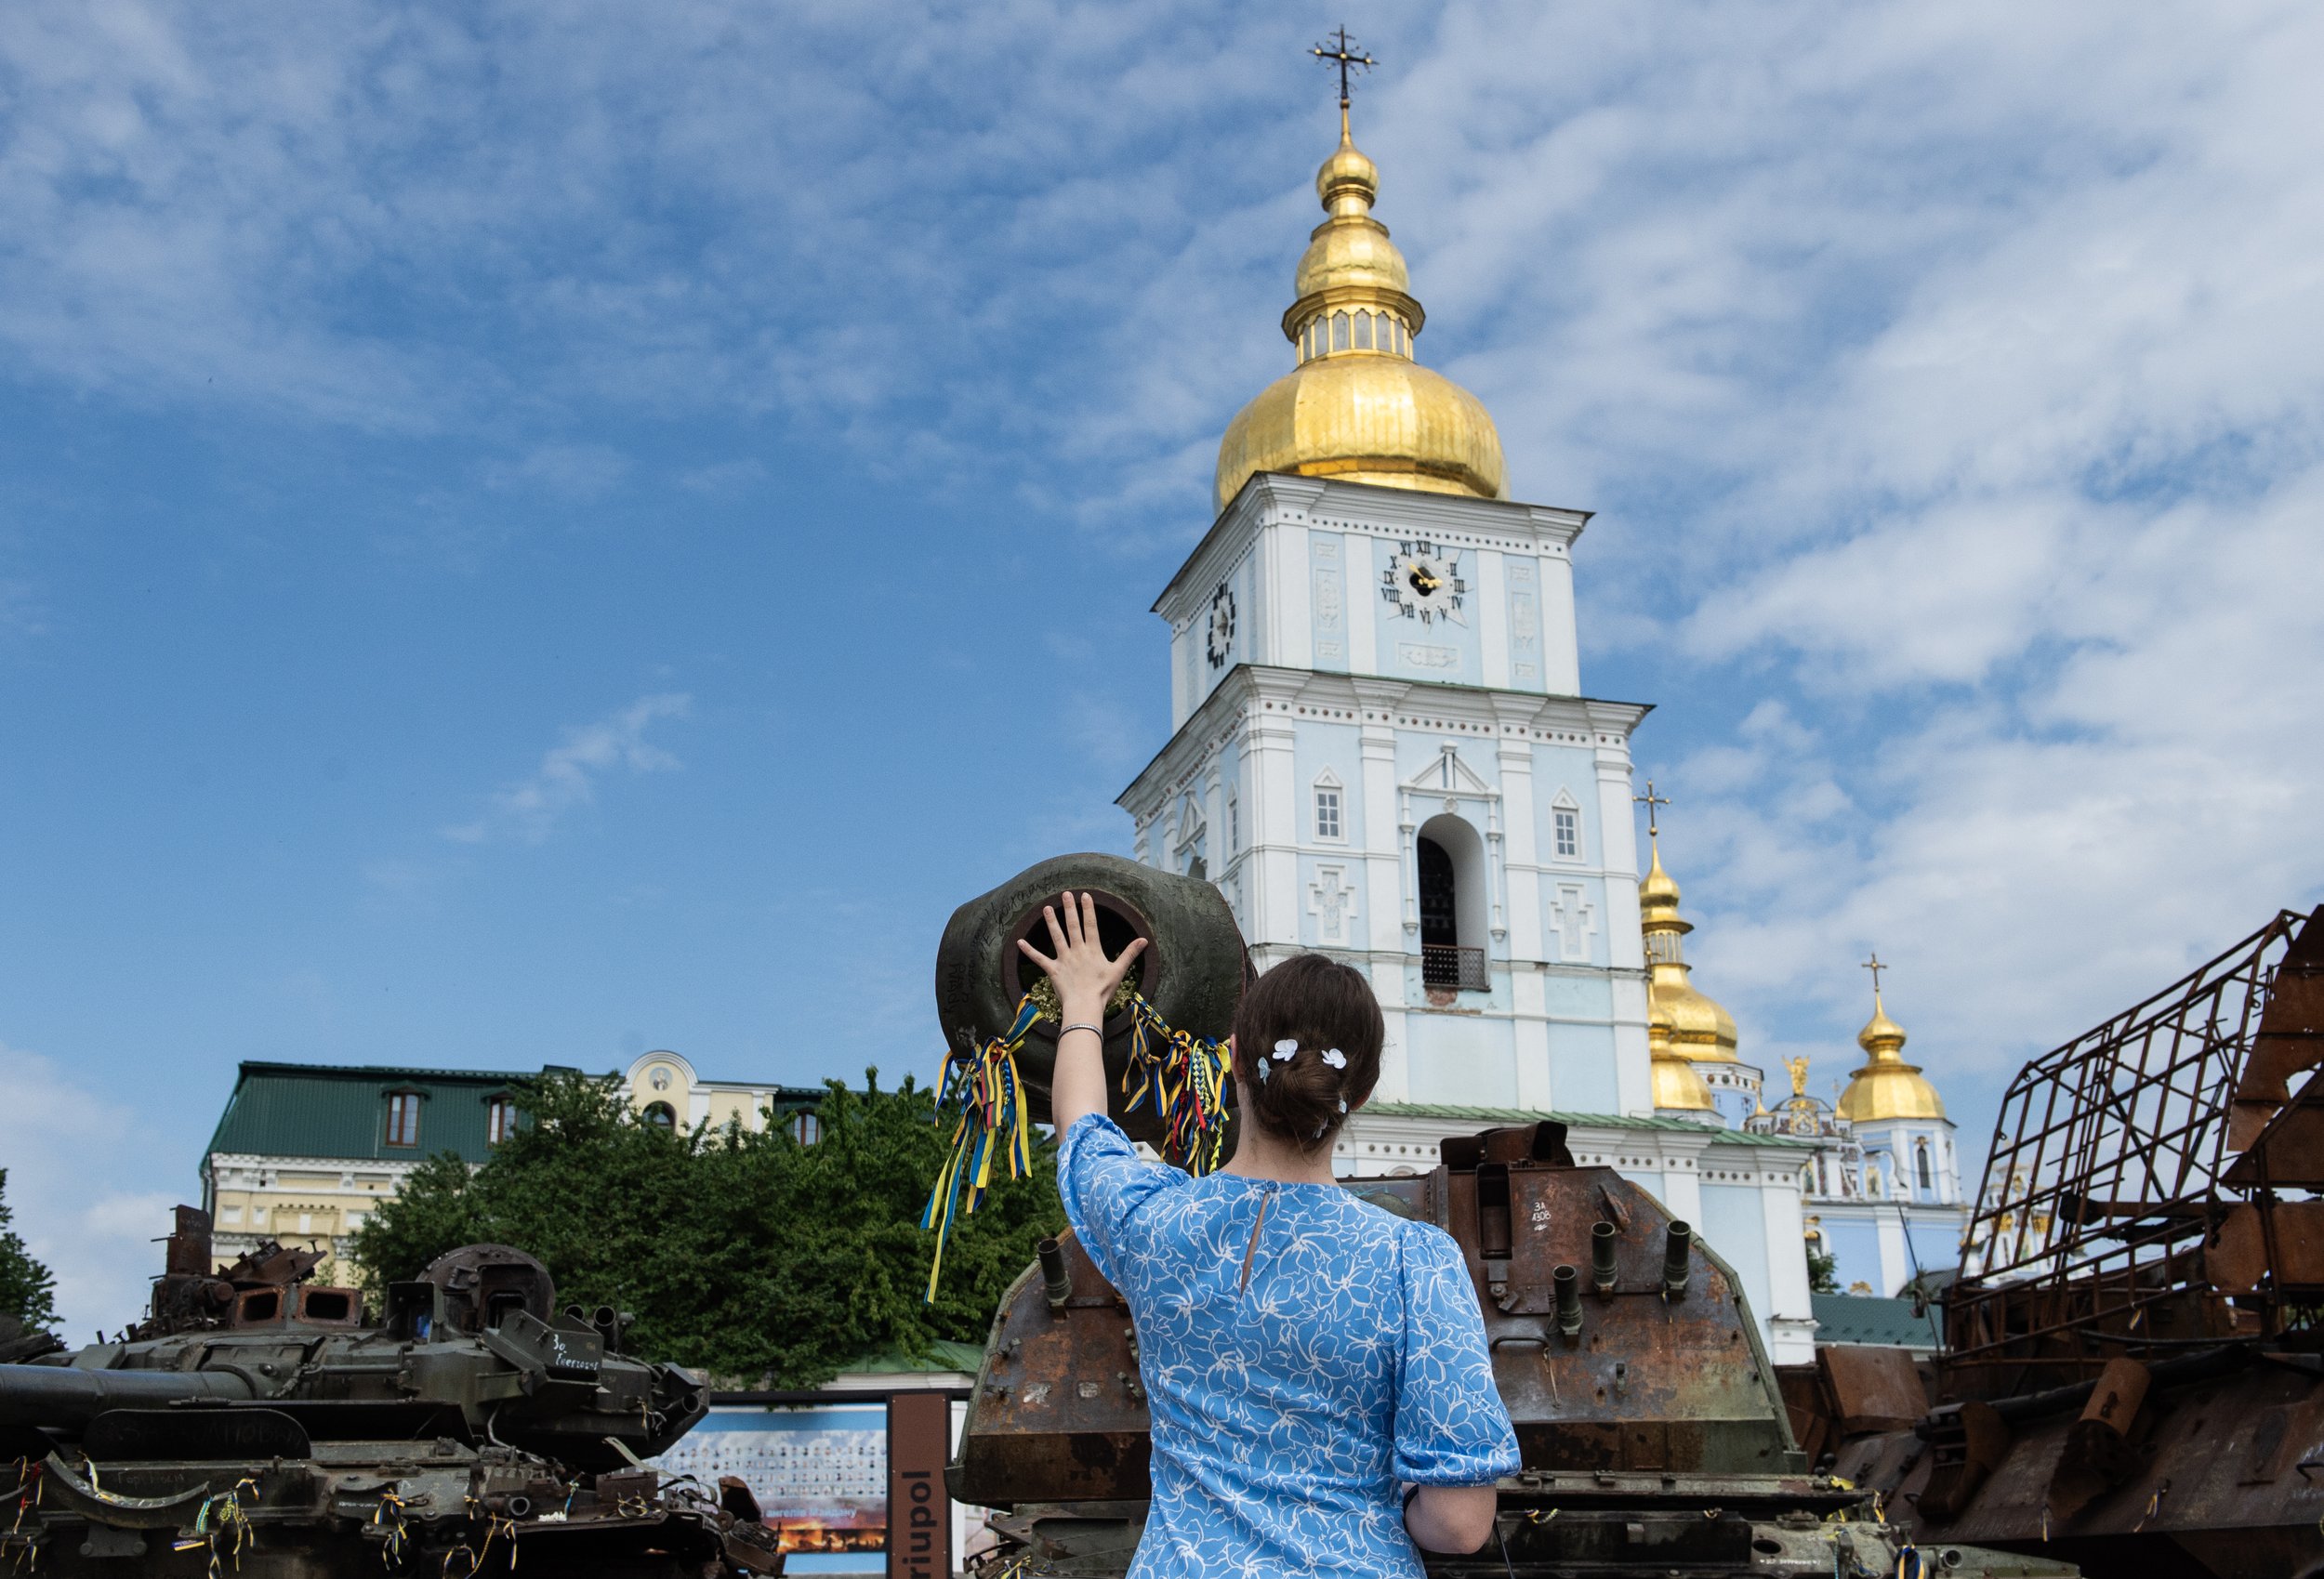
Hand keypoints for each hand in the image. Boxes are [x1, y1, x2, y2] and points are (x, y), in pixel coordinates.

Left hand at [1017, 892, 1147, 1022]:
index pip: (1091, 925)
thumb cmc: (1103, 991)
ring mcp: (1064, 960)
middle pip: (1072, 926)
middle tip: (1065, 894)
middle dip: (1069, 908)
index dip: (1088, 909)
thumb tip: (1144, 940)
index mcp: (1093, 950)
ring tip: (1046, 908)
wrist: (1084, 1006)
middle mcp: (1077, 951)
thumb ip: (1129, 954)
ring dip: (1051, 922)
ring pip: (1056, 937)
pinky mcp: (1053, 970)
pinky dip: (1029, 950)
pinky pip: (1039, 959)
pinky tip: (1019, 941)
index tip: (1085, 895)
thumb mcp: (1119, 971)